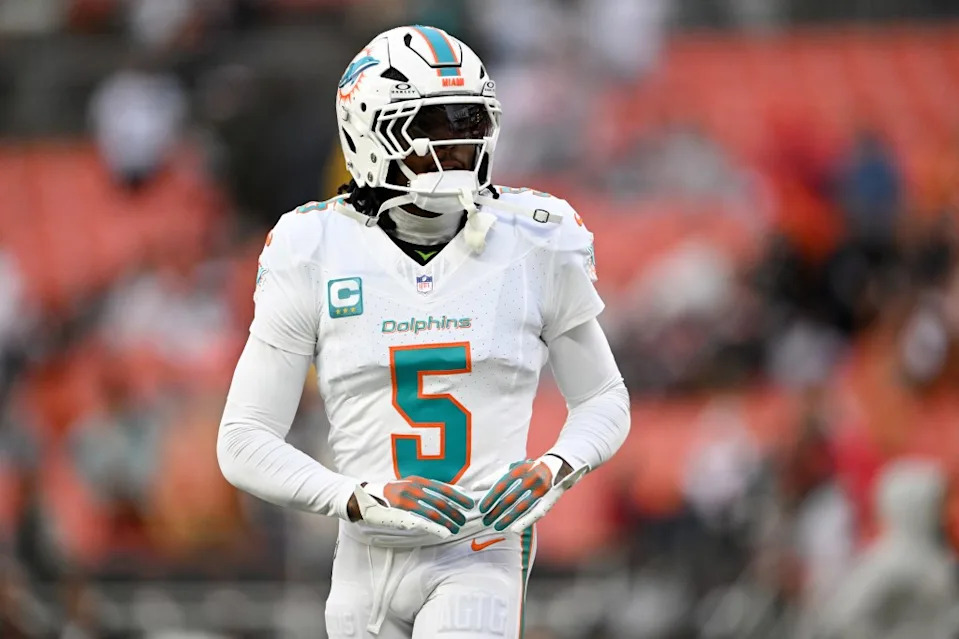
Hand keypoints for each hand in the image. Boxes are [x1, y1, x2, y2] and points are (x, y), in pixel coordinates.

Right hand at [350, 477, 474, 538]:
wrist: (368, 498)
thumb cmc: (393, 492)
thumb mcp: (411, 484)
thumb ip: (430, 487)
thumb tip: (454, 490)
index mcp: (418, 481)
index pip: (443, 488)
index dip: (458, 496)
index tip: (469, 503)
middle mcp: (413, 488)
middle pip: (440, 501)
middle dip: (454, 511)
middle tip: (464, 519)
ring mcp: (406, 501)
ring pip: (433, 512)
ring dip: (447, 521)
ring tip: (456, 528)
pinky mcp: (400, 513)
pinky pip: (421, 521)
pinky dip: (435, 527)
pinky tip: (444, 532)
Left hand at [478, 455, 587, 532]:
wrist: (559, 465)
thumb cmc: (529, 468)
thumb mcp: (512, 468)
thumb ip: (493, 478)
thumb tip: (474, 487)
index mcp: (521, 468)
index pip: (502, 484)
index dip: (491, 497)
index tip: (481, 508)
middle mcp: (532, 478)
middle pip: (510, 497)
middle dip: (496, 511)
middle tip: (485, 521)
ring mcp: (542, 489)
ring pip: (522, 507)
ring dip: (508, 519)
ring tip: (496, 527)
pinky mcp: (549, 499)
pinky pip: (536, 512)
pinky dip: (524, 522)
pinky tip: (513, 529)